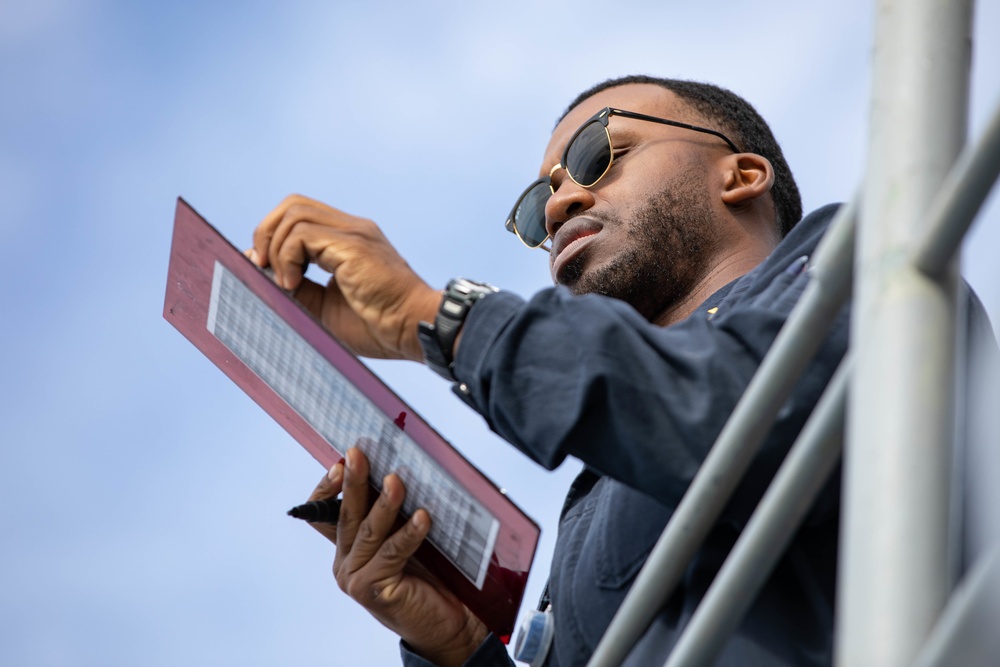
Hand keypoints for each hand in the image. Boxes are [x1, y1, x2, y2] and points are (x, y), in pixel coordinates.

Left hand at [250, 194, 440, 360]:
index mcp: (348, 241)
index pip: (300, 215)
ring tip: (285, 284)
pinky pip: (302, 233)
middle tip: (263, 268)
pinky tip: (293, 285)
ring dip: (276, 248)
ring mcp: (354, 233)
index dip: (274, 236)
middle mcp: (352, 229)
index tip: (266, 269)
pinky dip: (286, 257)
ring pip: (294, 213)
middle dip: (267, 233)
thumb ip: (295, 286)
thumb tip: (260, 267)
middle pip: (293, 204)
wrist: (413, 331)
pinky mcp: (353, 245)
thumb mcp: (324, 307)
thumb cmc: (378, 326)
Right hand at [305, 447, 487, 666]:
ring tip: (397, 481)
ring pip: (367, 532)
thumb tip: (396, 468)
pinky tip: (424, 517)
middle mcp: (344, 563)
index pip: (323, 513)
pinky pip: (392, 553)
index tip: (342, 461)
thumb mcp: (402, 536)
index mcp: (346, 547)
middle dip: (353, 481)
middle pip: (345, 515)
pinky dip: (409, 533)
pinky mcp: (375, 591)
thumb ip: (391, 513)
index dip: (329, 487)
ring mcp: (356, 579)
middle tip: (358, 454)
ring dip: (384, 504)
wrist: (448, 622)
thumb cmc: (429, 575)